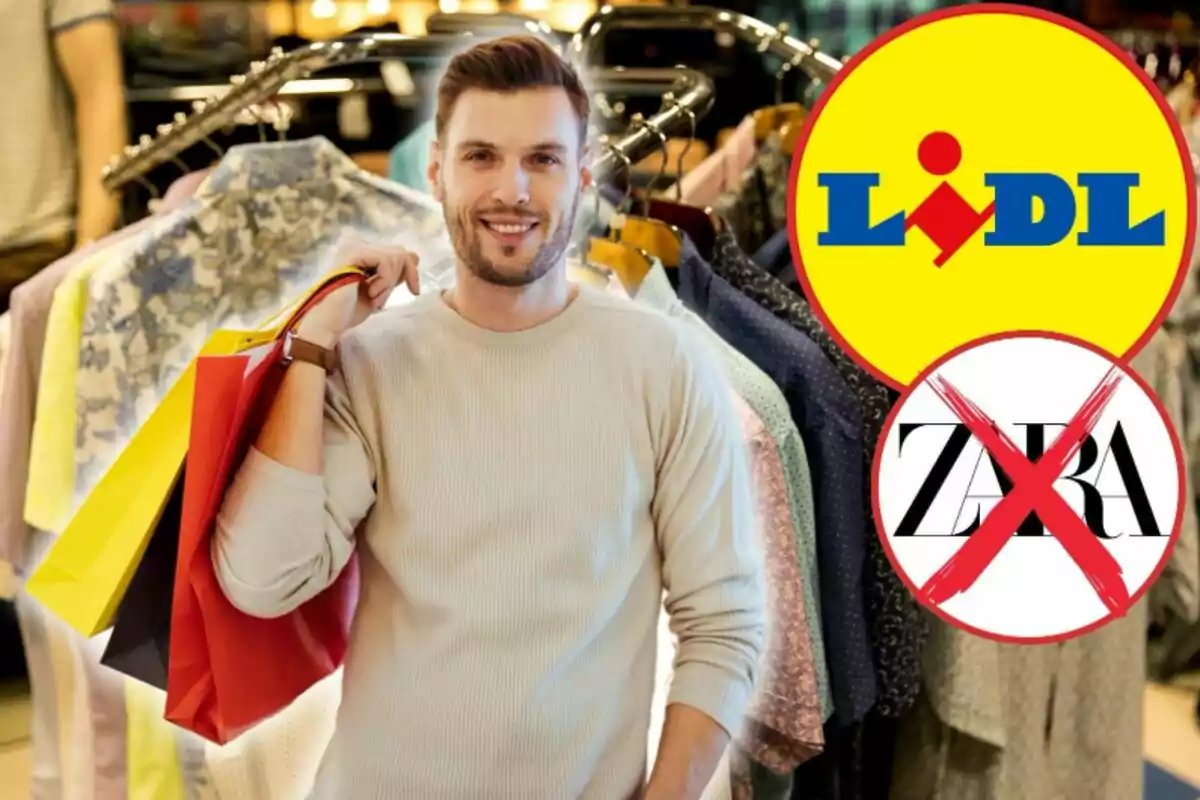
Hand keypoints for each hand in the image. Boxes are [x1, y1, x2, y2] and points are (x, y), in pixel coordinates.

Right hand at [295, 236, 419, 346]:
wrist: (328, 323)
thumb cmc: (350, 311)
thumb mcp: (381, 289)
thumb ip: (395, 273)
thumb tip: (415, 255)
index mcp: (362, 251)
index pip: (399, 252)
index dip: (410, 272)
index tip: (414, 292)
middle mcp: (356, 243)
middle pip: (400, 251)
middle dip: (400, 277)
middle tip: (380, 298)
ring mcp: (353, 246)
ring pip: (396, 256)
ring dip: (388, 283)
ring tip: (371, 296)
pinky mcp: (353, 252)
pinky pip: (386, 261)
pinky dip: (384, 281)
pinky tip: (369, 292)